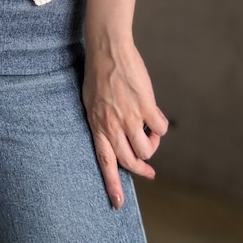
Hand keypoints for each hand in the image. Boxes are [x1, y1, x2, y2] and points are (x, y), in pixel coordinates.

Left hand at [82, 37, 168, 209]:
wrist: (108, 49)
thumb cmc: (97, 72)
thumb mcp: (90, 101)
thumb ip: (101, 120)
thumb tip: (111, 134)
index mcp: (97, 124)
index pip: (104, 161)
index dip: (111, 184)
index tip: (117, 203)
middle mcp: (113, 124)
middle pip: (129, 160)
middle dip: (141, 168)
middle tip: (148, 169)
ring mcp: (130, 117)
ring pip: (147, 148)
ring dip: (152, 145)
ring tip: (149, 133)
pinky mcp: (146, 106)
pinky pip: (160, 129)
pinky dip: (161, 128)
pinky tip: (155, 118)